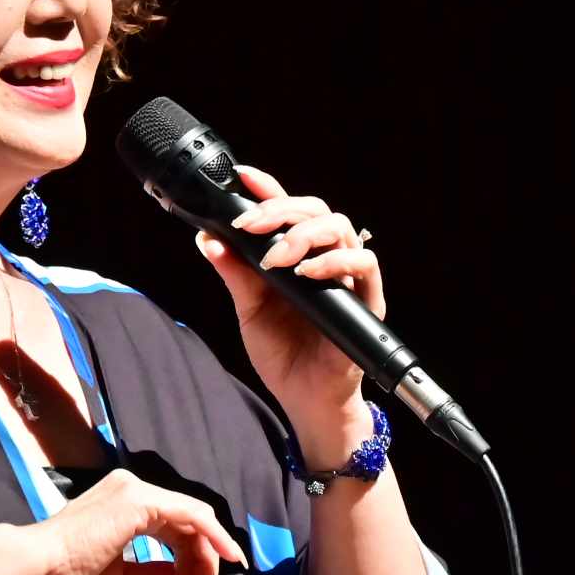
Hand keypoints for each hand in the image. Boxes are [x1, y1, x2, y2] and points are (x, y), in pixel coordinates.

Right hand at [17, 468, 246, 574]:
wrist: (32, 567)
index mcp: (124, 505)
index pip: (175, 529)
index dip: (193, 563)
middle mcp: (132, 489)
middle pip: (189, 526)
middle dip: (204, 567)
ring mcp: (136, 492)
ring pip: (194, 522)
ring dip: (206, 562)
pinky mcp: (139, 501)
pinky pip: (191, 516)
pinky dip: (213, 537)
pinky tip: (225, 559)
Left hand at [194, 163, 385, 422]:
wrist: (304, 397)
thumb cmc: (282, 352)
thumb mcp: (248, 310)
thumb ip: (234, 274)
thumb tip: (207, 238)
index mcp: (294, 255)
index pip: (286, 210)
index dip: (267, 189)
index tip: (241, 177)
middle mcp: (323, 258)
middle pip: (314, 209)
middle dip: (279, 210)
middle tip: (249, 225)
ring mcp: (346, 275)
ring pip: (340, 226)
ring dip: (303, 234)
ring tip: (275, 258)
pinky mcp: (367, 297)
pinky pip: (364, 262)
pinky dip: (335, 260)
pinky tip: (307, 272)